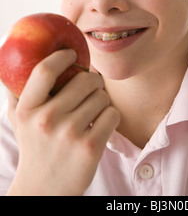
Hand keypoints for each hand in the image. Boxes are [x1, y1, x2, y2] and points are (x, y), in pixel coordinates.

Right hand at [6, 49, 119, 195]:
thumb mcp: (20, 121)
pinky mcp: (90, 147)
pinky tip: (99, 126)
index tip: (71, 54)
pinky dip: (110, 117)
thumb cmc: (35, 147)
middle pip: (85, 80)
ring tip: (92, 112)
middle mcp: (47, 119)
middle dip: (93, 81)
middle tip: (90, 89)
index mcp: (28, 109)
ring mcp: (69, 134)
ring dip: (101, 101)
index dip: (62, 56)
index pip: (44, 71)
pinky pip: (112, 114)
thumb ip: (18, 93)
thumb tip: (17, 62)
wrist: (44, 191)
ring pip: (102, 96)